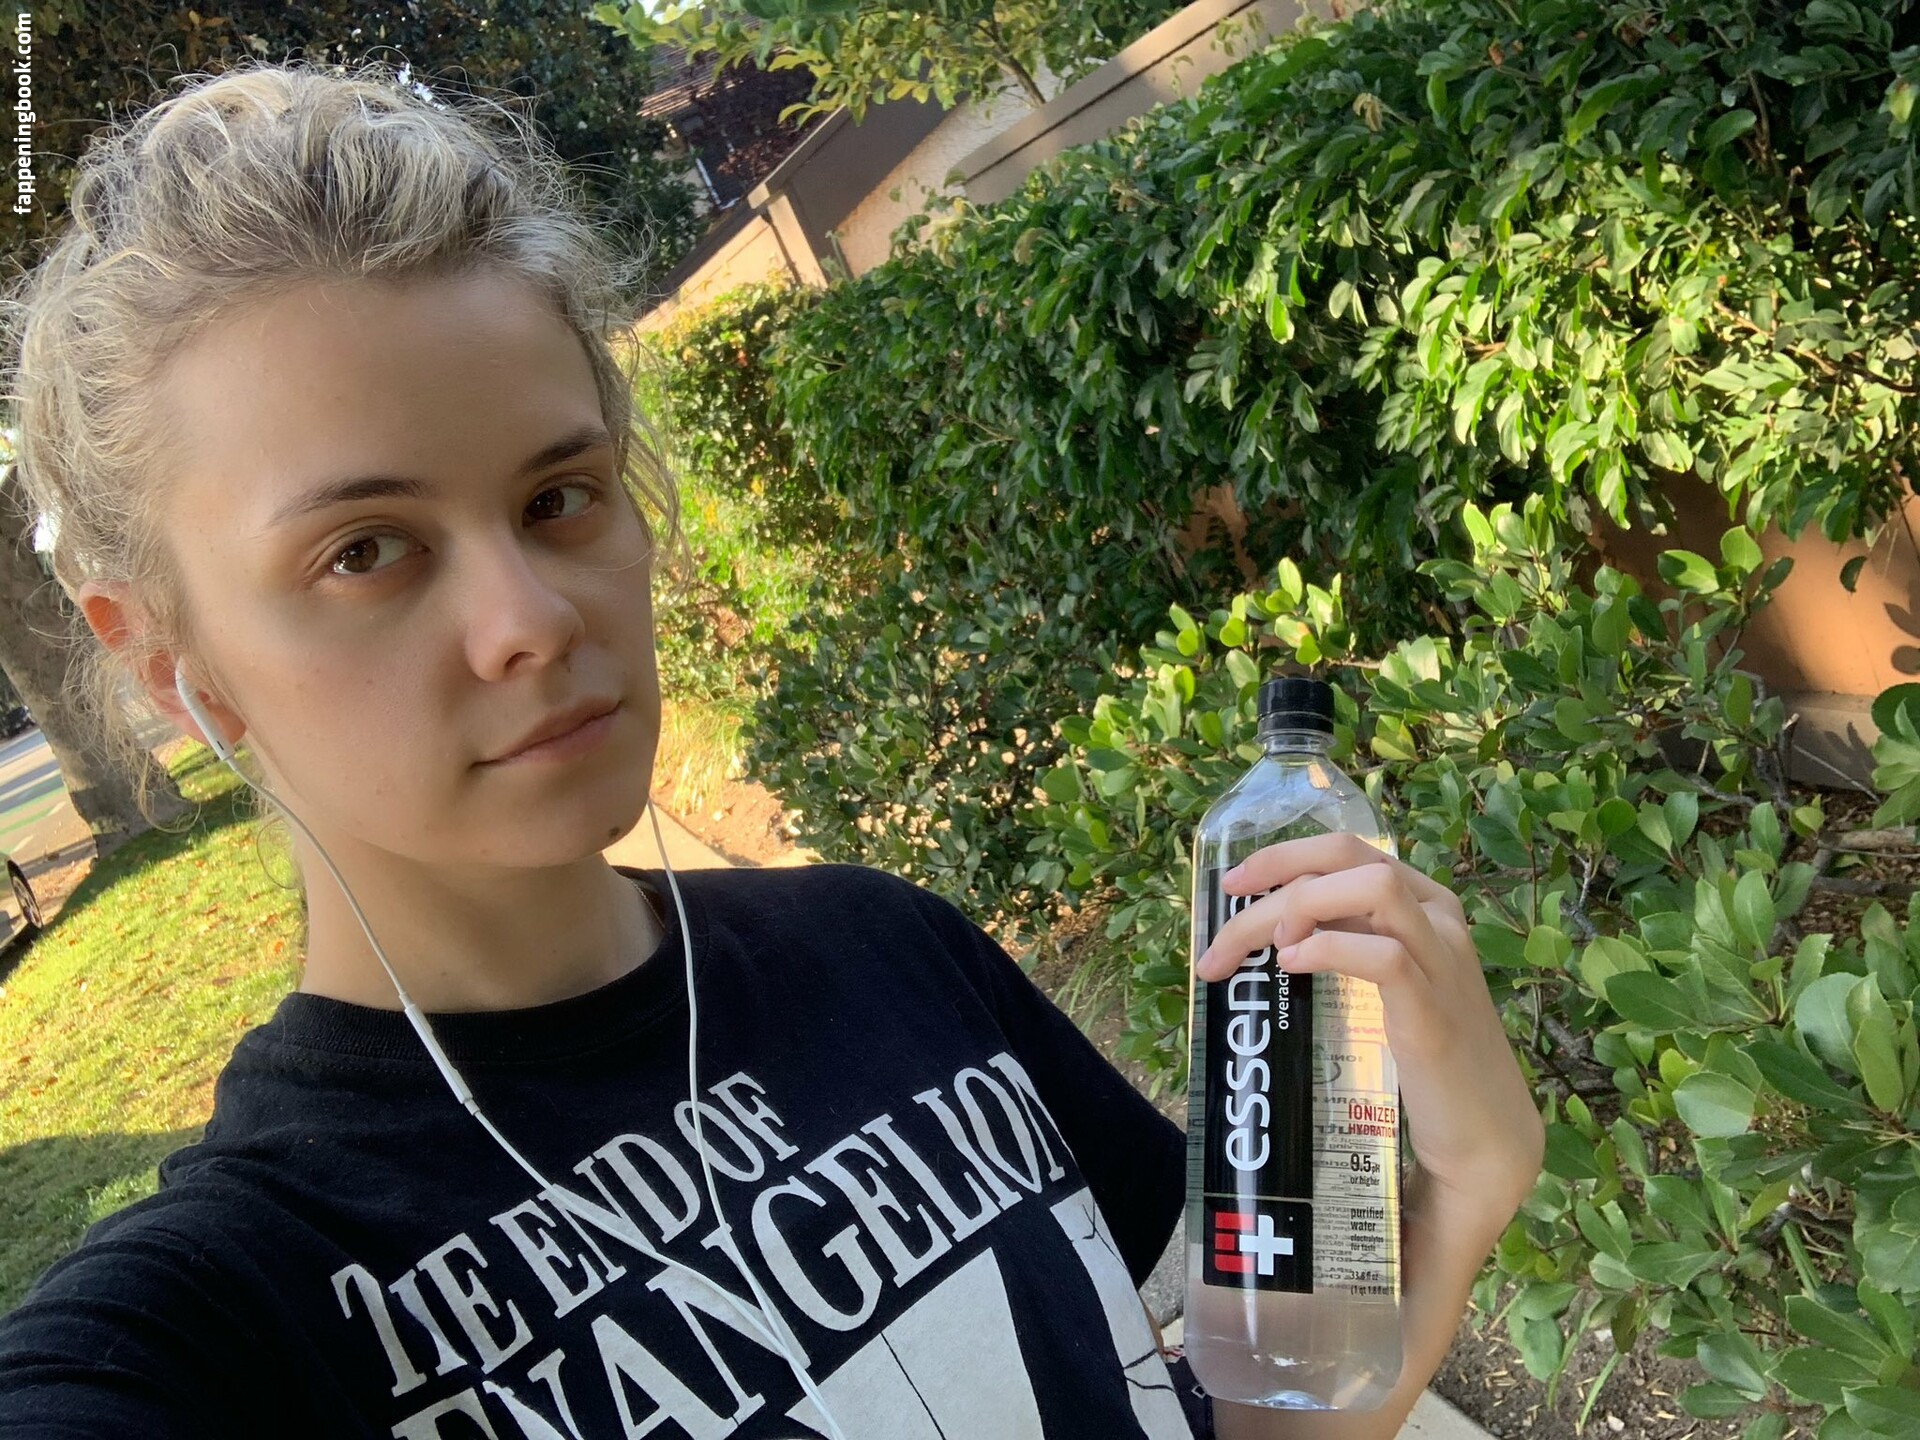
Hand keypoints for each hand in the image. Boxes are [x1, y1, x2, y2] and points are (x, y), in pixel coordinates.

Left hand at [1195, 832, 1542, 1216]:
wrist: (1483, 1128)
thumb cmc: (1426, 1053)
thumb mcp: (1384, 979)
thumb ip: (1347, 939)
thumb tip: (1272, 923)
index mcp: (1425, 902)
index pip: (1346, 848)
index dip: (1282, 855)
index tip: (1232, 883)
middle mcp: (1438, 917)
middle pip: (1347, 859)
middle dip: (1275, 877)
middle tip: (1225, 920)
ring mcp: (1442, 960)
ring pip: (1372, 889)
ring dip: (1302, 905)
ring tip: (1271, 947)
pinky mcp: (1433, 1012)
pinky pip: (1384, 957)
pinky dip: (1330, 950)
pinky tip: (1293, 966)